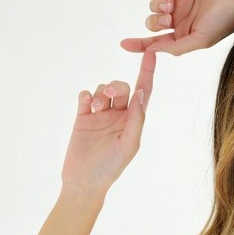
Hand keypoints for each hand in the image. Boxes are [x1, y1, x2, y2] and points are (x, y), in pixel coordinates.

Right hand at [61, 48, 155, 192]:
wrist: (84, 182)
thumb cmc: (111, 168)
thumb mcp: (129, 144)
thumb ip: (136, 119)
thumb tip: (140, 94)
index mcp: (134, 121)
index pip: (143, 91)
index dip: (147, 72)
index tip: (151, 52)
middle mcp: (119, 115)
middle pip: (121, 87)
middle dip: (116, 85)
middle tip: (110, 93)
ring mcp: (100, 116)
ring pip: (103, 89)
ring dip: (100, 92)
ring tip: (95, 106)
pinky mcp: (82, 117)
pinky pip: (85, 96)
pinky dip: (86, 94)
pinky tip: (86, 102)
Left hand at [120, 0, 233, 56]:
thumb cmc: (225, 21)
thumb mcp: (200, 40)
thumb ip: (177, 47)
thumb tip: (154, 50)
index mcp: (184, 37)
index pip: (157, 43)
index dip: (139, 44)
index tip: (123, 44)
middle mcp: (181, 22)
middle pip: (153, 24)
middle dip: (154, 22)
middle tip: (166, 18)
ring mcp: (182, 3)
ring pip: (156, 5)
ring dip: (157, 5)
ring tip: (170, 4)